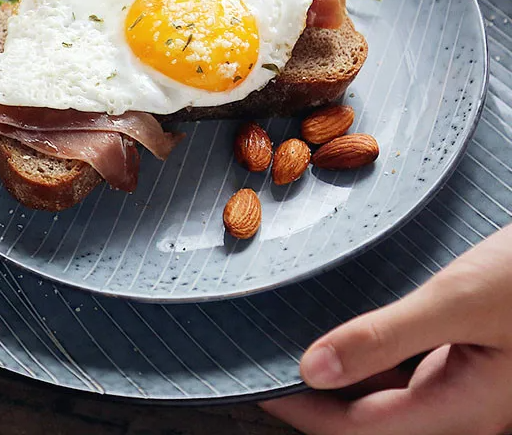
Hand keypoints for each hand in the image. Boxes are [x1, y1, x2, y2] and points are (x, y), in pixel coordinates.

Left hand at [258, 223, 511, 434]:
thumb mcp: (459, 300)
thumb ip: (386, 335)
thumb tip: (313, 368)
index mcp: (461, 410)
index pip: (356, 428)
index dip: (299, 409)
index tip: (253, 382)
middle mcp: (461, 409)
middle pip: (367, 419)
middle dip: (314, 397)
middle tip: (265, 360)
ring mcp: (466, 389)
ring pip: (385, 397)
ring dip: (338, 376)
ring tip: (290, 342)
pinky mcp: (468, 363)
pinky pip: (406, 372)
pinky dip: (369, 356)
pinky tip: (345, 331)